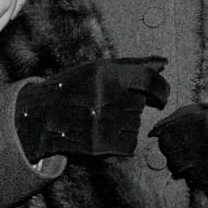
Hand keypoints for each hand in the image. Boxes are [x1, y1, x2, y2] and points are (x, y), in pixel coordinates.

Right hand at [16, 57, 169, 161]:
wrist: (43, 116)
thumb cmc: (74, 86)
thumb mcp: (99, 68)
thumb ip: (134, 64)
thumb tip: (164, 62)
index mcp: (107, 74)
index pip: (149, 80)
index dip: (161, 89)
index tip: (160, 96)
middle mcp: (107, 98)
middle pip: (140, 104)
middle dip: (130, 104)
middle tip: (108, 104)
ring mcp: (105, 123)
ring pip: (136, 124)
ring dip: (126, 123)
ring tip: (103, 117)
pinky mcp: (101, 145)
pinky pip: (130, 144)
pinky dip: (123, 141)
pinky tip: (106, 132)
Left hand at [150, 102, 207, 201]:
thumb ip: (191, 115)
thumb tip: (162, 126)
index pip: (168, 136)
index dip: (165, 135)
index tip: (167, 134)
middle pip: (174, 157)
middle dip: (176, 151)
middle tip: (188, 145)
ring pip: (187, 173)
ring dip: (192, 165)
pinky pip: (205, 186)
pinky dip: (207, 178)